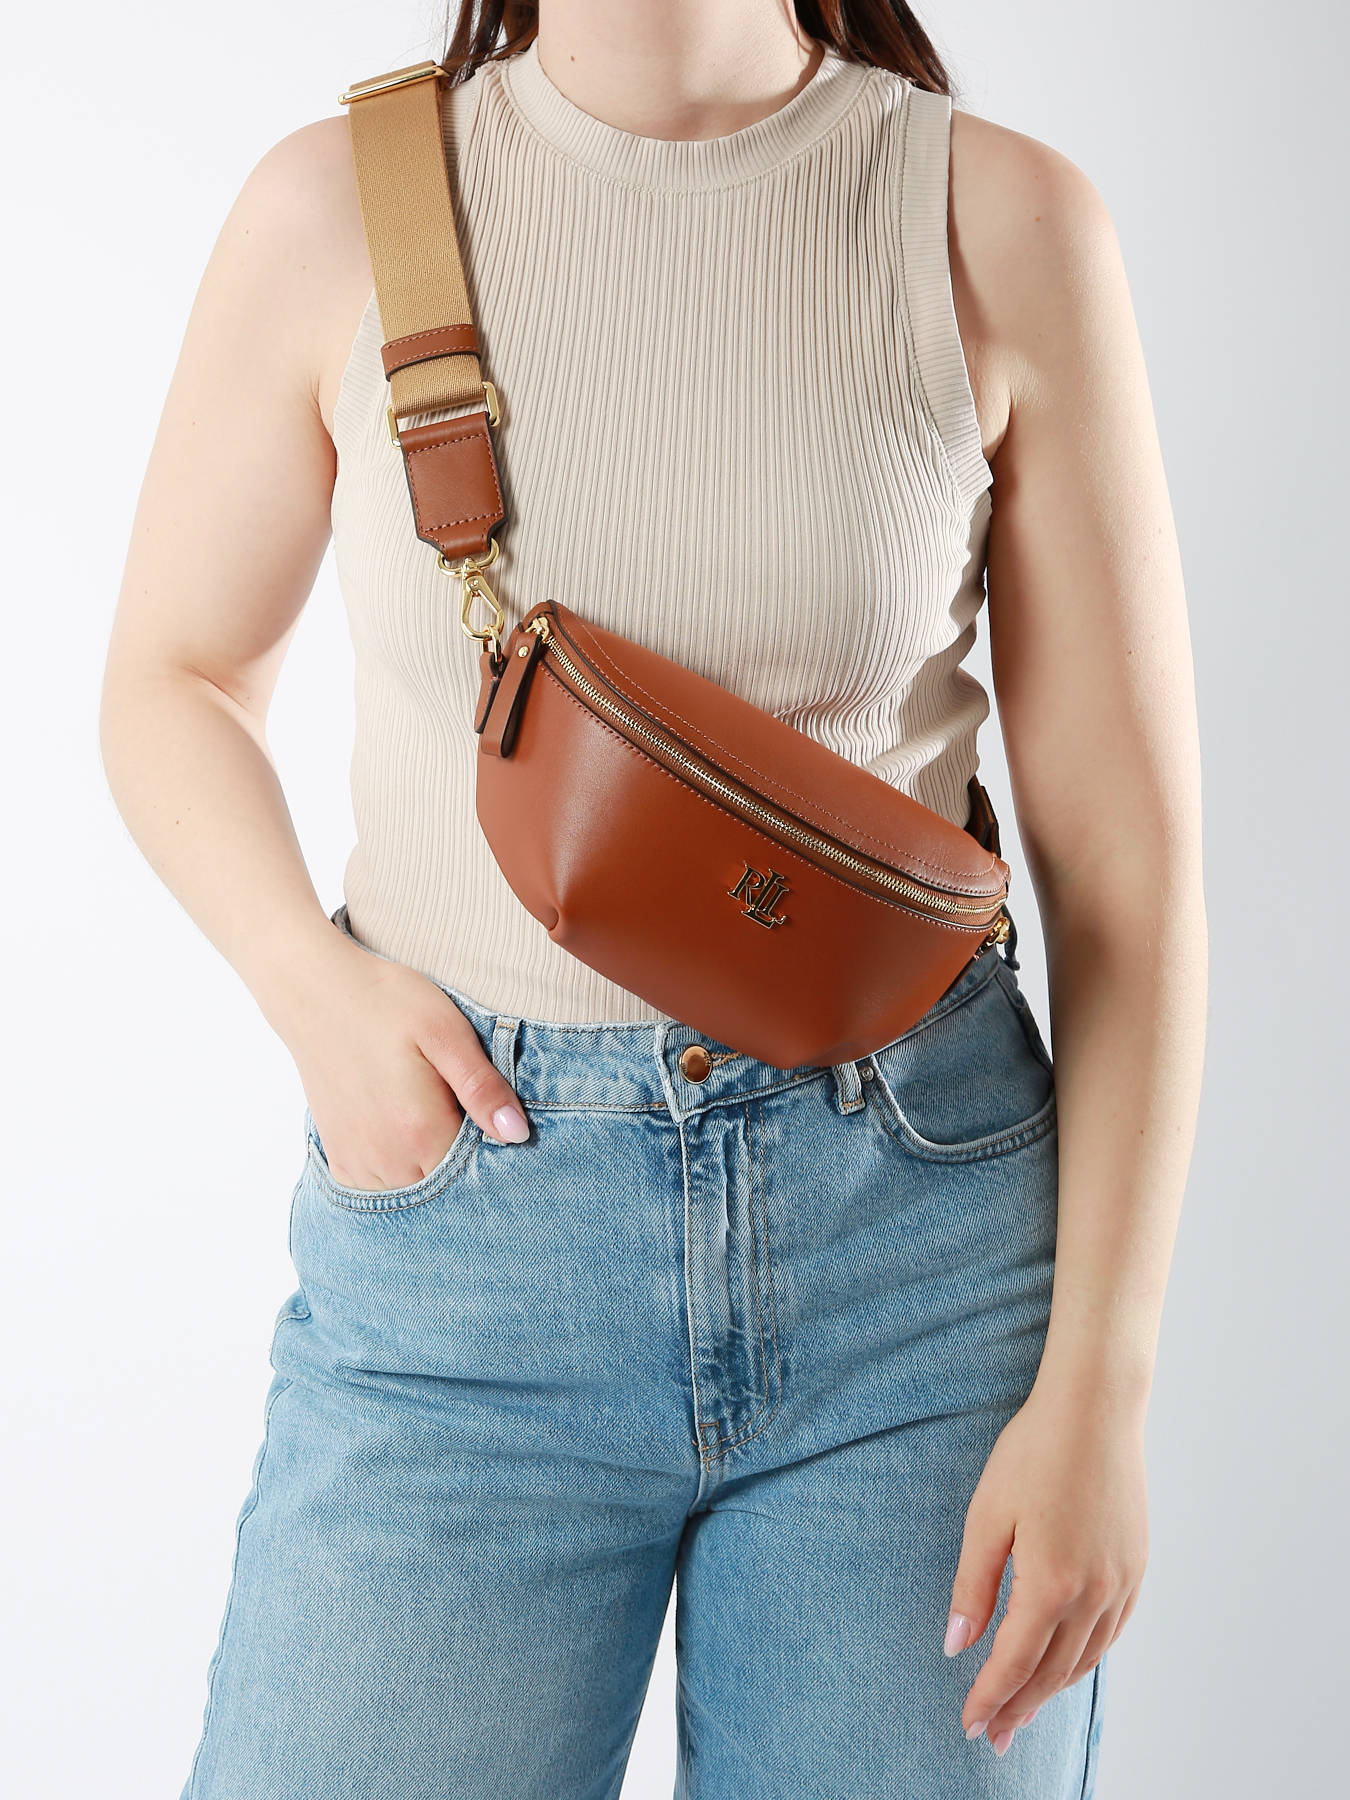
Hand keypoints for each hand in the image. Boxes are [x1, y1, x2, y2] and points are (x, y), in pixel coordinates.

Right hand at [280, 930, 530, 1189]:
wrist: (318, 994)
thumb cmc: (388, 1004)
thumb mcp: (447, 1033)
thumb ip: (482, 1087)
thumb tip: (517, 1133)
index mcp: (420, 1132)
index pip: (479, 1173)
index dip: (497, 1151)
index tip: (496, 1119)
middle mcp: (387, 1161)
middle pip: (448, 1188)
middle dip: (466, 1163)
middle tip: (460, 1107)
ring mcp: (359, 1165)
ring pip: (416, 1192)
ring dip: (433, 1169)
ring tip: (432, 1116)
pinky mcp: (340, 1161)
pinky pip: (382, 1189)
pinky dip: (402, 1172)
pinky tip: (407, 1135)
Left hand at [943, 1376, 1148, 1755]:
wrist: (1096, 1410)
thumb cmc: (1033, 1453)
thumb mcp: (987, 1516)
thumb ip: (973, 1585)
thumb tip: (957, 1644)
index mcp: (1051, 1584)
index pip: (1015, 1662)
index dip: (990, 1697)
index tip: (969, 1725)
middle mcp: (1094, 1594)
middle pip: (1052, 1672)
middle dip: (1019, 1707)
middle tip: (993, 1736)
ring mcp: (1122, 1583)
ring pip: (1085, 1659)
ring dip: (1053, 1690)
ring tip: (1024, 1709)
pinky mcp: (1136, 1567)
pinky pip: (1111, 1633)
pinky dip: (1085, 1659)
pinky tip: (1067, 1663)